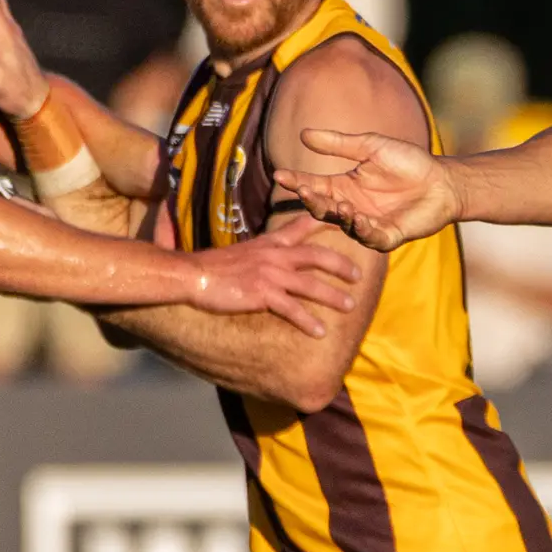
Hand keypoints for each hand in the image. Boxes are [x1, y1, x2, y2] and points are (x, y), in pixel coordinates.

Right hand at [187, 214, 362, 333]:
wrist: (192, 275)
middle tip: (358, 276)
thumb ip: (261, 254)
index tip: (344, 219)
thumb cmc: (212, 267)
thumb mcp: (241, 252)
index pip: (301, 226)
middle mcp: (274, 255)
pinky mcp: (263, 294)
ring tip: (350, 306)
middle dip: (341, 265)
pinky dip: (308, 321)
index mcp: (269, 243)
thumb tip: (269, 261)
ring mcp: (270, 274)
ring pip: (311, 284)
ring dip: (333, 296)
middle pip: (317, 256)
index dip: (324, 222)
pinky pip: (292, 309)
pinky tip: (320, 332)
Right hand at [273, 126, 458, 251]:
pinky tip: (358, 218)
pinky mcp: (388, 236)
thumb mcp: (370, 147)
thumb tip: (304, 133)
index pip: (314, 185)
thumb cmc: (408, 162)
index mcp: (344, 186)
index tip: (280, 174)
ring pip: (344, 225)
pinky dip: (363, 229)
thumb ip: (338, 144)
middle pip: (323, 208)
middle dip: (312, 201)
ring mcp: (368, 224)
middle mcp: (352, 207)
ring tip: (338, 203)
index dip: (297, 181)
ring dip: (338, 215)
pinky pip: (370, 237)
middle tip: (304, 190)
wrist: (441, 180)